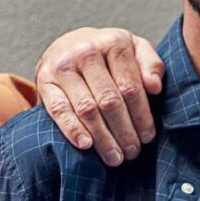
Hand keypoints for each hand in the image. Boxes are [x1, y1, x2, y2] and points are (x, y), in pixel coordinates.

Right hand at [36, 28, 163, 165]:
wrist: (69, 45)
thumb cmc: (109, 55)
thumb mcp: (135, 49)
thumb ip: (151, 64)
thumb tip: (155, 87)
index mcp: (113, 43)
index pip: (131, 87)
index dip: (142, 116)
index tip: (148, 137)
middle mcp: (86, 51)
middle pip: (110, 100)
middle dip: (124, 131)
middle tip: (132, 153)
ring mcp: (63, 66)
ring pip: (87, 108)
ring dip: (103, 138)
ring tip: (115, 157)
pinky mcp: (44, 81)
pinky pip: (59, 109)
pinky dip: (73, 129)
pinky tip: (86, 145)